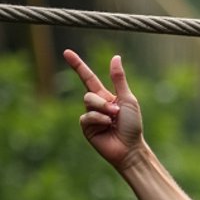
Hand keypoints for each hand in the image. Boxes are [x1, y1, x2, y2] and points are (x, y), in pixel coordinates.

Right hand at [63, 49, 143, 168]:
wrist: (130, 148)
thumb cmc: (132, 125)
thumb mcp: (127, 99)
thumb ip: (119, 79)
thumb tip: (115, 57)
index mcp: (105, 97)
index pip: (88, 78)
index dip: (77, 65)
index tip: (66, 52)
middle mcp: (95, 106)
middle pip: (89, 93)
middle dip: (102, 101)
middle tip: (116, 112)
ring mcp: (90, 117)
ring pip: (87, 103)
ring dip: (103, 110)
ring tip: (113, 120)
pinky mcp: (86, 128)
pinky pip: (86, 117)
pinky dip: (99, 120)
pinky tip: (107, 127)